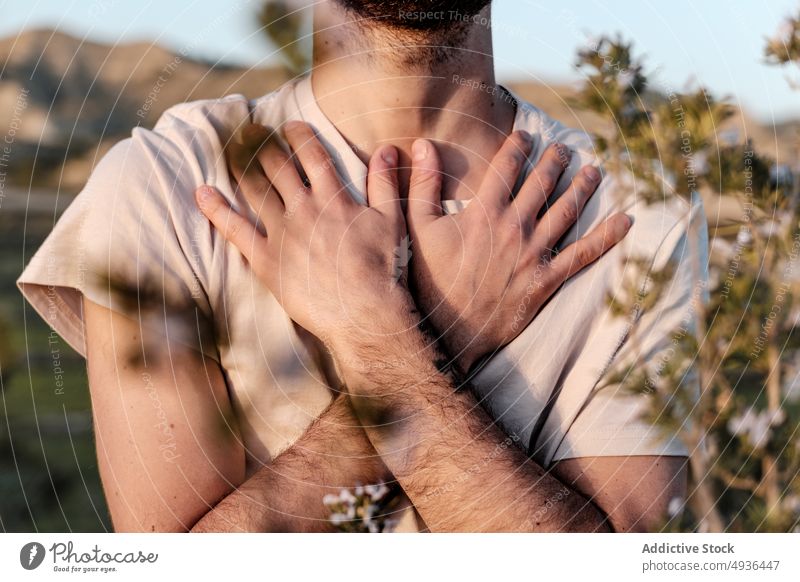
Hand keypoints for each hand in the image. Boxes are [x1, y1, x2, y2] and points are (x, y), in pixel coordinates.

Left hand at [195, 121, 412, 361]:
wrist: (365, 313)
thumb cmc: (383, 269)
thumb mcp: (392, 221)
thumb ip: (385, 183)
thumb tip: (386, 149)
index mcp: (333, 197)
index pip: (312, 154)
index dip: (299, 135)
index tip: (289, 126)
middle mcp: (303, 209)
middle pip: (277, 166)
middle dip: (262, 144)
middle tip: (250, 131)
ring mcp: (282, 234)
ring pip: (254, 190)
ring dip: (239, 166)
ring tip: (229, 150)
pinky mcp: (267, 260)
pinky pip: (236, 230)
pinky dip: (217, 209)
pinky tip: (202, 193)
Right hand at [405, 132, 630, 371]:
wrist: (447, 330)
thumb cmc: (429, 279)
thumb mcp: (417, 228)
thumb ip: (422, 184)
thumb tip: (421, 145)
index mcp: (483, 211)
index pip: (507, 166)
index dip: (519, 145)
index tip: (527, 135)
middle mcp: (514, 227)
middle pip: (543, 182)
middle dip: (556, 160)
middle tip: (564, 148)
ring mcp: (533, 253)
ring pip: (567, 210)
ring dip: (583, 187)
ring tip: (593, 171)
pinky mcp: (546, 279)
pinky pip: (584, 253)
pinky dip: (607, 236)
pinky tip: (625, 219)